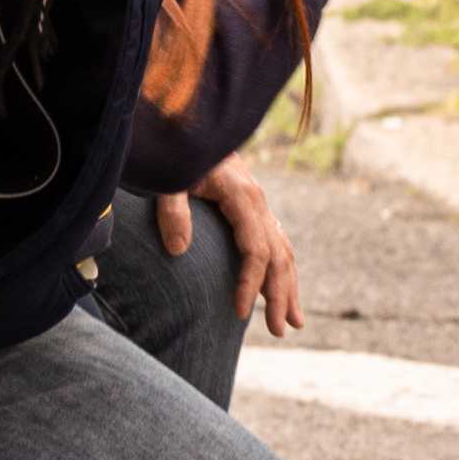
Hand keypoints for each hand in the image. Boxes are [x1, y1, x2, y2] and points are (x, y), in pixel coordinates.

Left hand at [151, 154, 306, 338]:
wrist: (181, 129)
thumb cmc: (170, 154)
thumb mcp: (165, 180)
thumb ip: (171, 211)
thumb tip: (179, 250)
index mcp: (241, 195)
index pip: (255, 249)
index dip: (250, 283)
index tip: (239, 313)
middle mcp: (256, 201)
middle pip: (278, 255)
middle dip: (281, 295)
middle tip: (280, 331)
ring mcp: (257, 205)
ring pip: (283, 251)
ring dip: (289, 288)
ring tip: (293, 323)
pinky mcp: (250, 208)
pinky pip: (273, 243)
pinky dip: (281, 270)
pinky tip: (280, 291)